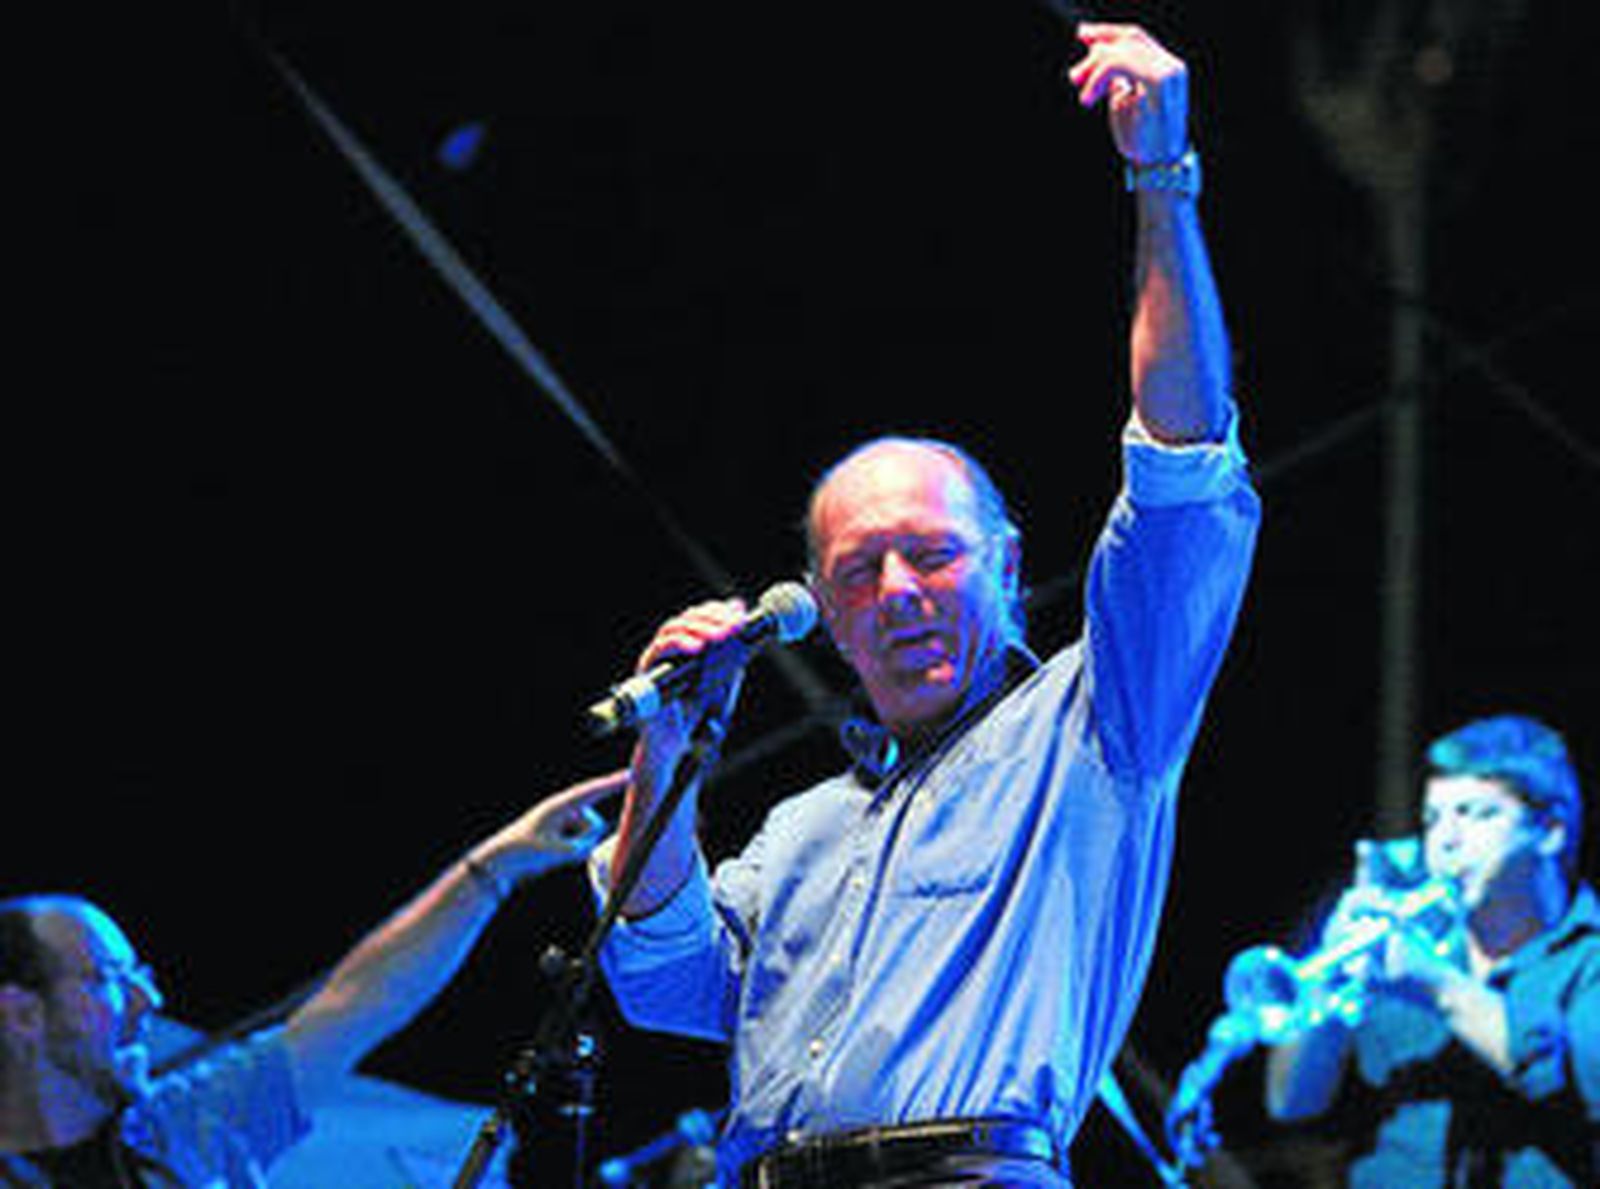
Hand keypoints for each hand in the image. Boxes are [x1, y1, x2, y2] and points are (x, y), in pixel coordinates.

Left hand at [479, 770, 629, 879]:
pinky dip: (574, 850)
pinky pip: (582, 842)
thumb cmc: (523, 852)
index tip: (633, 774)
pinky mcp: (562, 832)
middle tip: (561, 850)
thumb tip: (594, 842)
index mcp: (559, 806)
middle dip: (584, 840)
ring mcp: (563, 820)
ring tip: (549, 854)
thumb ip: (581, 847)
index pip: (593, 791)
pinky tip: (552, 855)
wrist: (500, 861)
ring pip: (588, 835)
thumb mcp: (554, 852)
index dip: (614, 783)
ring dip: (577, 847)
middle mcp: (563, 809)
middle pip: (593, 824)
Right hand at [630, 598, 752, 782]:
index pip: (697, 617)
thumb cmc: (698, 710)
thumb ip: (732, 649)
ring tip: (719, 635)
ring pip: (672, 629)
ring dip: (698, 628)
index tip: (736, 615)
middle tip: (732, 625)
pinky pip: (659, 650)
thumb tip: (740, 613)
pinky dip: (679, 644)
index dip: (715, 611)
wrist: (678, 742)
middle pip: (685, 620)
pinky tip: (697, 648)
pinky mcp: (648, 672)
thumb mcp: (723, 676)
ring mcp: (656, 659)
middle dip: (711, 618)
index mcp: (684, 646)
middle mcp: (667, 649)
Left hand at [1066, 23, 1190, 164]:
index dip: (1108, 33)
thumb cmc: (1141, 140)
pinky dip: (1098, 77)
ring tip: (1080, 86)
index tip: (1083, 34)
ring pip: (1122, 50)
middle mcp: (1172, 65)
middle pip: (1129, 37)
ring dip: (1094, 67)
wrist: (1158, 167)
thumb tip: (1096, 55)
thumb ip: (1115, 78)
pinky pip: (1120, 63)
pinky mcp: (1159, 81)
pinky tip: (1088, 99)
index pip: (1136, 38)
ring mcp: (1169, 71)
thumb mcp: (1123, 101)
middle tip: (1075, 75)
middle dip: (1097, 49)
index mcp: (1166, 67)